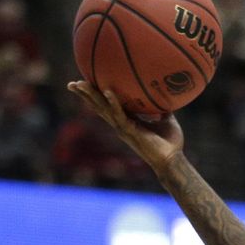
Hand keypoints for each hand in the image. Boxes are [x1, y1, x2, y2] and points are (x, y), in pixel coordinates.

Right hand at [66, 81, 183, 175]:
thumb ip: (163, 108)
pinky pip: (120, 115)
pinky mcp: (130, 132)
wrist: (172, 160)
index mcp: (127, 121)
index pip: (108, 106)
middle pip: (99, 107)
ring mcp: (124, 129)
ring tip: (80, 85)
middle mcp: (121, 125)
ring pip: (103, 110)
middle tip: (72, 84)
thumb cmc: (170, 143)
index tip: (86, 84)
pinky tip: (107, 92)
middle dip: (85, 96)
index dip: (97, 96)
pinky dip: (114, 103)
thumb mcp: (167, 120)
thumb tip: (168, 94)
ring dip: (91, 97)